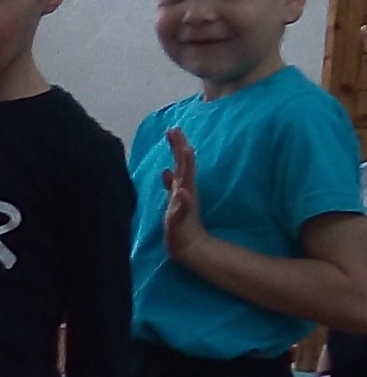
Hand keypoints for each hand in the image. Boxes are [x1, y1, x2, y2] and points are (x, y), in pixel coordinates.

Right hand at [161, 127, 209, 264]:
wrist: (190, 248)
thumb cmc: (183, 236)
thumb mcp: (179, 222)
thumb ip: (180, 206)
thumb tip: (182, 191)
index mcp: (184, 190)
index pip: (183, 165)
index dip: (179, 148)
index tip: (176, 132)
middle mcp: (184, 189)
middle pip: (183, 163)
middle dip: (178, 145)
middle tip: (174, 129)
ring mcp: (181, 196)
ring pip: (179, 171)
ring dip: (176, 156)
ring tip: (174, 143)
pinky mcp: (177, 204)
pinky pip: (173, 185)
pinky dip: (170, 177)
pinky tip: (165, 173)